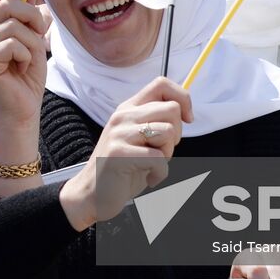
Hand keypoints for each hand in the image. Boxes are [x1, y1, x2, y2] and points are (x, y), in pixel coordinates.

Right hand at [0, 0, 50, 127]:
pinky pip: (11, 44)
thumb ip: (34, 22)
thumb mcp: (36, 44)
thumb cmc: (28, 79)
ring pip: (12, 26)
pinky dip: (25, 55)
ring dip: (31, 41)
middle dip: (30, 15)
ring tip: (30, 59)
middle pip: (6, 5)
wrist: (23, 111)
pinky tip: (22, 68)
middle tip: (40, 33)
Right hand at [59, 77, 191, 230]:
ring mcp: (119, 133)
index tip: (187, 119)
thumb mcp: (140, 139)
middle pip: (171, 109)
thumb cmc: (123, 168)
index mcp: (129, 108)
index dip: (182, 98)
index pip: (161, 84)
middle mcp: (123, 115)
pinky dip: (161, 173)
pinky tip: (149, 179)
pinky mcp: (118, 153)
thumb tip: (185, 112)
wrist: (92, 195)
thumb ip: (156, 122)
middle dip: (177, 134)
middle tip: (162, 151)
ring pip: (168, 131)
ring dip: (168, 154)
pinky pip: (159, 158)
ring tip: (153, 164)